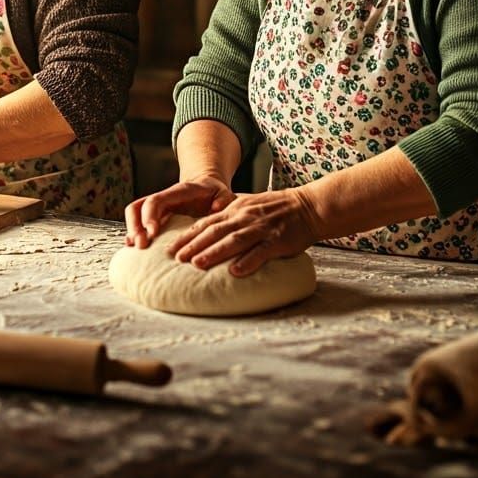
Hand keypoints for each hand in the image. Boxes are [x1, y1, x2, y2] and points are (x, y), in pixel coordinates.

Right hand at [124, 175, 234, 248]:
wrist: (206, 188)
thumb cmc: (215, 194)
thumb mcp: (223, 193)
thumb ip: (223, 199)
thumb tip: (216, 208)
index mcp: (177, 192)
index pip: (156, 200)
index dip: (150, 215)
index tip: (152, 232)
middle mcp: (163, 199)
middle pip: (138, 207)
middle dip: (135, 226)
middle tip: (140, 245)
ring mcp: (157, 208)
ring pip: (134, 214)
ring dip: (132, 231)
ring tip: (135, 249)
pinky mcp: (155, 218)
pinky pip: (138, 223)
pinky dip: (134, 235)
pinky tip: (134, 250)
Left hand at [169, 189, 317, 275]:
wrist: (307, 207)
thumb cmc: (276, 209)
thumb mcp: (248, 205)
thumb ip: (229, 216)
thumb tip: (206, 229)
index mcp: (235, 210)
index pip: (205, 223)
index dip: (187, 236)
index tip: (170, 248)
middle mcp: (244, 218)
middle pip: (214, 231)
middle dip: (194, 245)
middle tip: (175, 258)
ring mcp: (261, 229)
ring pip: (233, 240)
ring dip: (214, 252)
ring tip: (197, 264)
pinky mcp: (277, 241)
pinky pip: (261, 252)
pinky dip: (247, 261)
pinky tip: (235, 272)